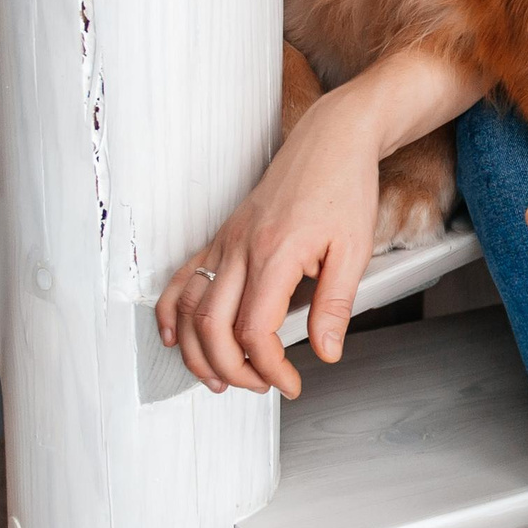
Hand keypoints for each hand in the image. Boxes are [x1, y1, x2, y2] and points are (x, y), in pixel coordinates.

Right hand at [155, 92, 380, 397]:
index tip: (288, 383)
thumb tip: (325, 352)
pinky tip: (176, 337)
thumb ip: (336, 306)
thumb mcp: (354, 251)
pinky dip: (172, 312)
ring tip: (221, 378)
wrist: (331, 141)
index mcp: (275, 254)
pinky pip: (183, 279)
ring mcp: (225, 242)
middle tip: (260, 386)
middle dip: (231, 368)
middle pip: (213, 326)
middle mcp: (240, 248)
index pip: (254, 329)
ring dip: (198, 351)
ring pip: (190, 307)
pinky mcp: (222, 237)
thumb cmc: (344, 187)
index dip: (268, 367)